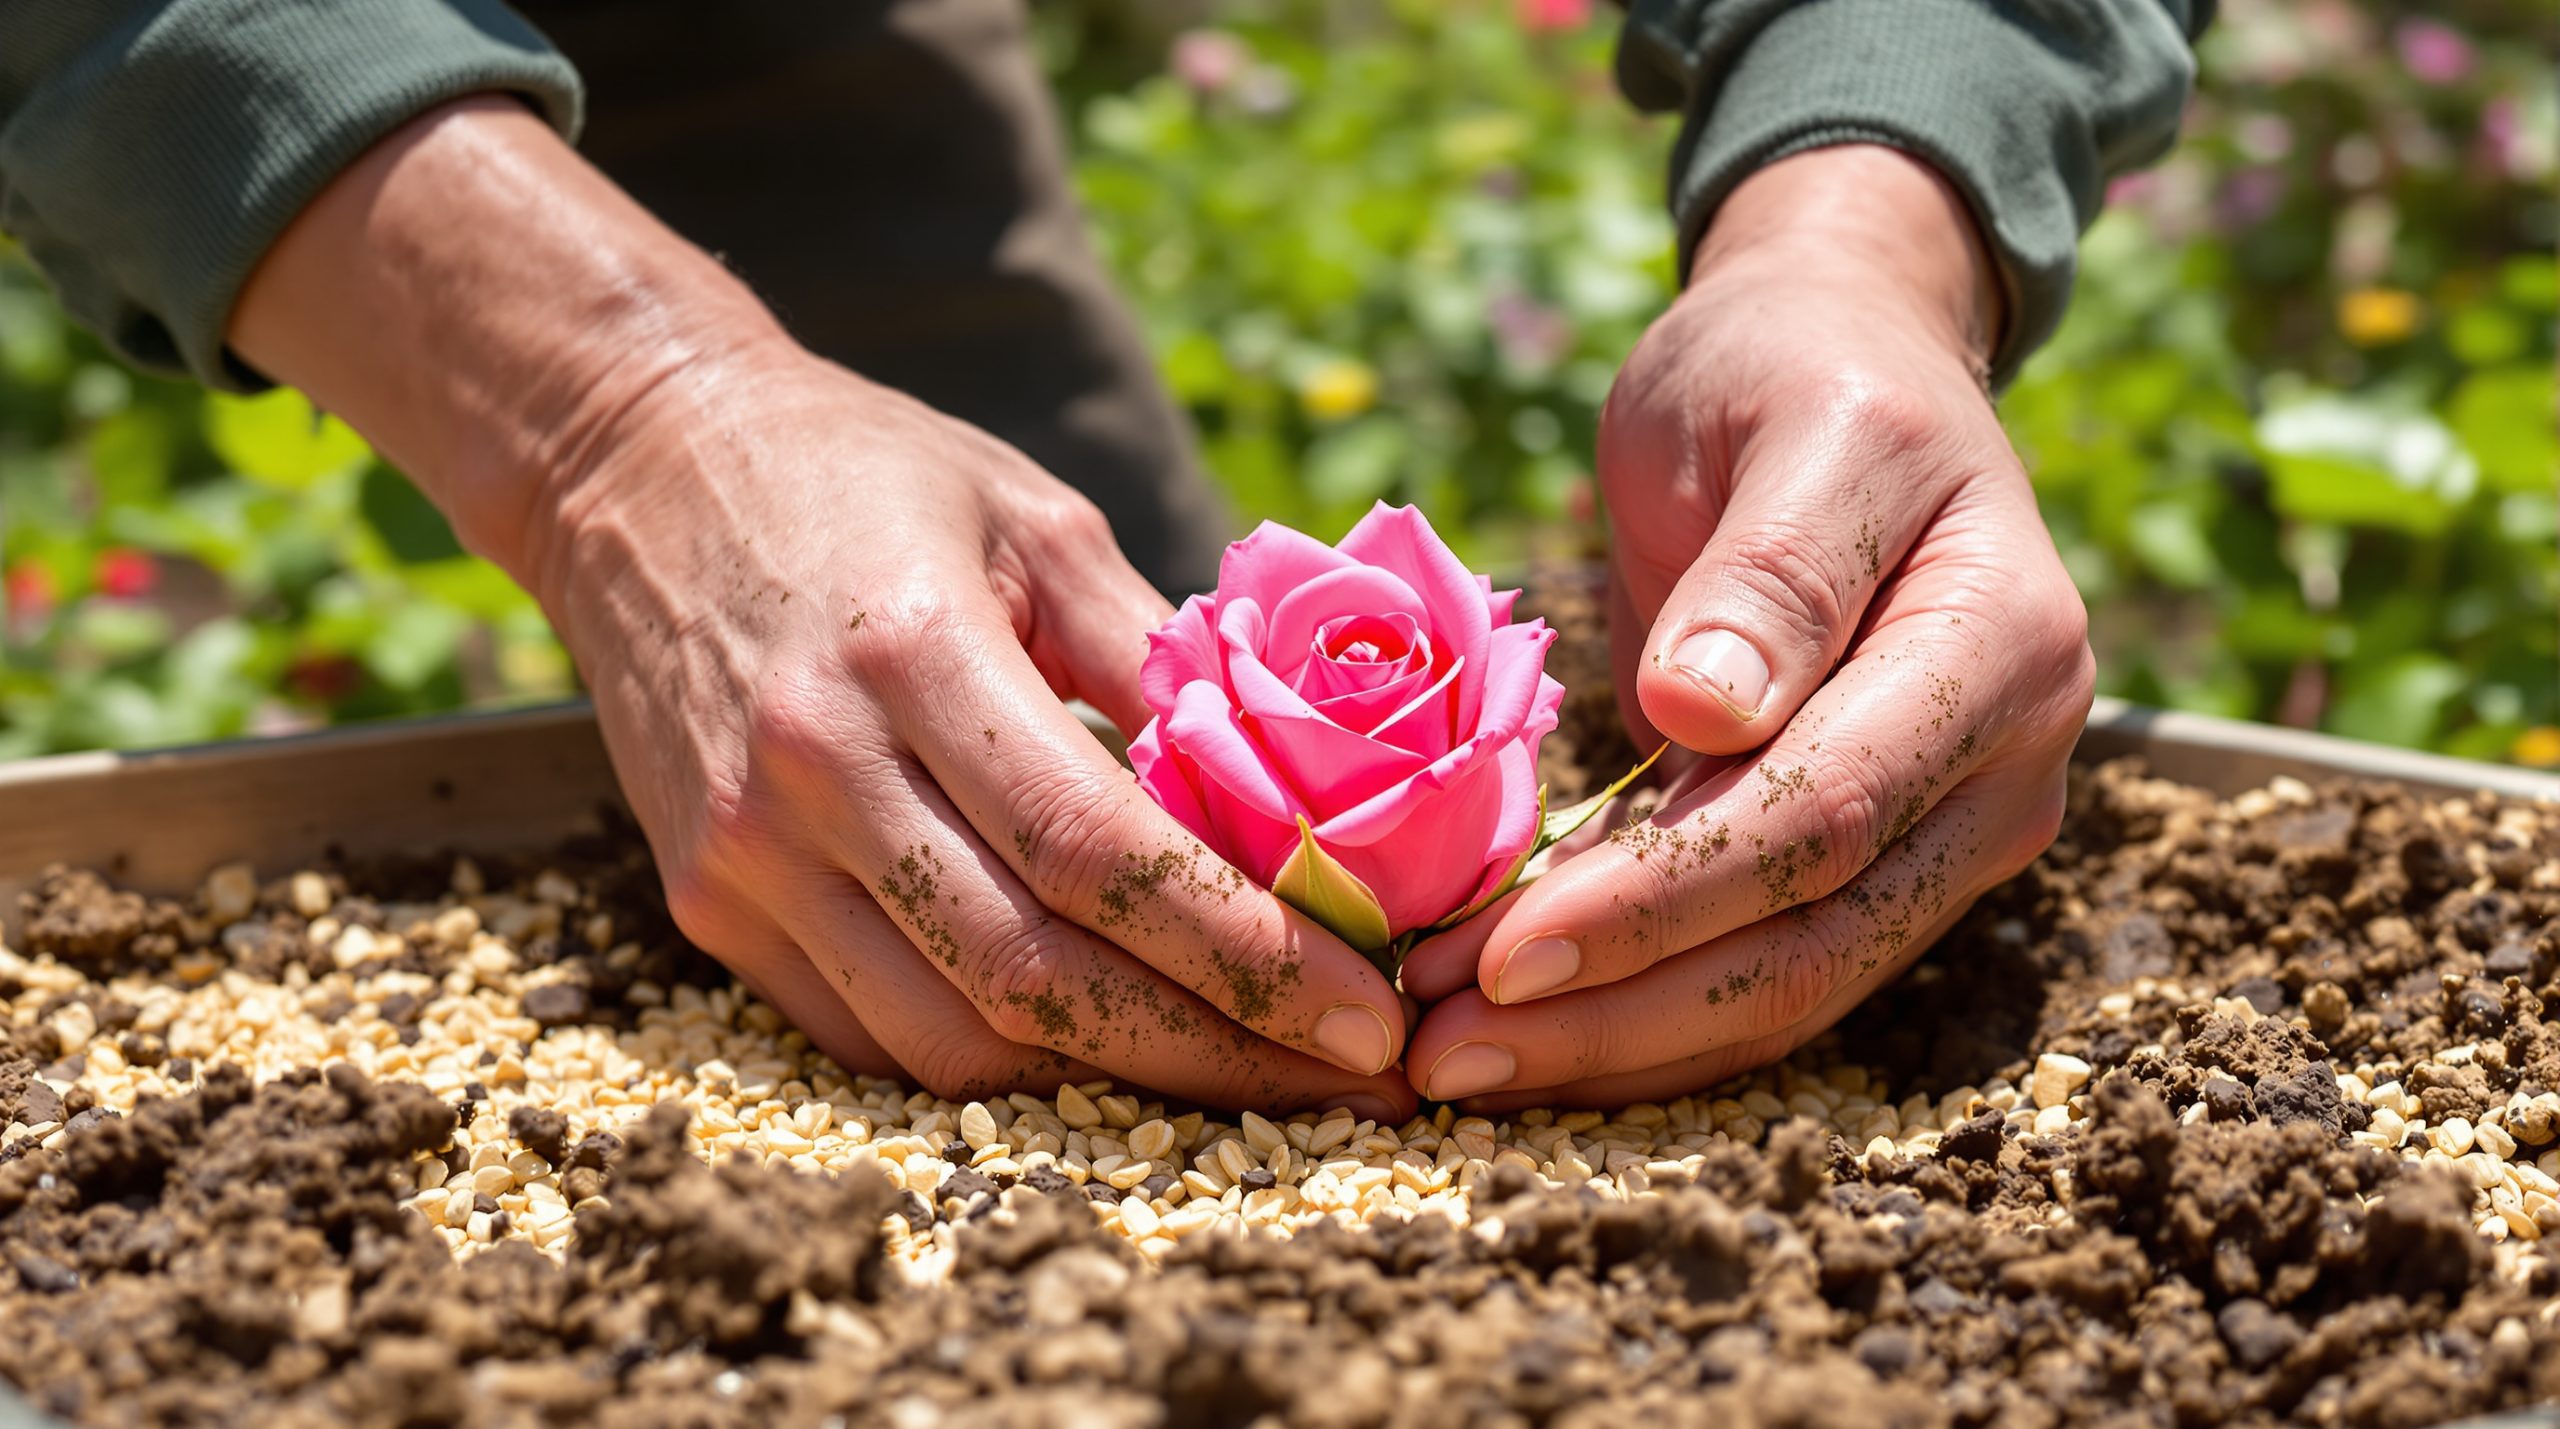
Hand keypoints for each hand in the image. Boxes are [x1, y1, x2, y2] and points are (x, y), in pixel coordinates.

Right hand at [232, 99, 1413, 1117]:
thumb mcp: (1036, 519)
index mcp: (913, 657)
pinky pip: (874, 1038)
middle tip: (1346, 1079)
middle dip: (1215, 1051)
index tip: (1366, 1014)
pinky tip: (1101, 1044)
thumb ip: (1159, 656)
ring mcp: (746, 857)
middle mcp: (815, 774)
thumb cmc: (862, 474)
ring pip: (954, 1040)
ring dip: (1117, 1080)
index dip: (1246, 956)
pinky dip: (999, 1061)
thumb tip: (1303, 791)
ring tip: (1249, 1070)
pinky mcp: (710, 904)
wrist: (637, 466)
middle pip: (1037, 979)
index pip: (1101, 857)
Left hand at [1403, 146, 2092, 1107]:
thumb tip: (1709, 716)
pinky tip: (1522, 1034)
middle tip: (1442, 1053)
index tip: (1506, 955)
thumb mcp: (1785, 424)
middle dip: (1620, 1013)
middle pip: (1812, 941)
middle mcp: (2004, 764)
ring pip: (1789, 987)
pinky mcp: (1877, 861)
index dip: (1664, 900)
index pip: (1824, 814)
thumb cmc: (1799, 374)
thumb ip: (1770, 572)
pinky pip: (1765, 969)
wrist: (1843, 364)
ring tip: (1453, 1064)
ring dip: (1618, 1044)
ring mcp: (1949, 827)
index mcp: (2000, 646)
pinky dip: (1639, 1013)